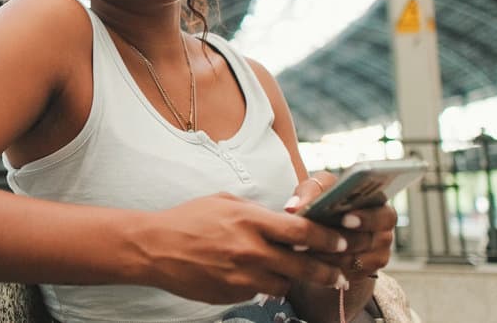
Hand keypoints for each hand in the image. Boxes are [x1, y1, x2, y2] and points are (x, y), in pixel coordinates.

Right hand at [142, 192, 348, 303]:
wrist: (155, 248)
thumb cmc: (188, 220)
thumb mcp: (224, 202)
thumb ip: (256, 211)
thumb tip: (285, 217)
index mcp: (250, 221)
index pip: (302, 230)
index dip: (327, 237)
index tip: (342, 240)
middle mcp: (250, 250)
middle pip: (303, 264)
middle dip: (327, 270)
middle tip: (339, 273)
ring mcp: (241, 276)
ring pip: (284, 283)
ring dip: (290, 278)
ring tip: (290, 272)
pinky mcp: (232, 294)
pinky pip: (259, 292)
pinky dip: (262, 285)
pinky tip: (253, 276)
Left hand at [284, 174, 396, 280]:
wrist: (325, 230)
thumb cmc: (325, 202)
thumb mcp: (317, 190)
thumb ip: (309, 192)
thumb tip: (293, 208)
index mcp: (379, 206)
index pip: (384, 214)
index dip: (366, 218)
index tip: (345, 219)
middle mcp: (383, 231)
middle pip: (369, 240)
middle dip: (341, 240)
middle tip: (316, 238)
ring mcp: (377, 253)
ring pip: (355, 260)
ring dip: (328, 255)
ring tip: (304, 249)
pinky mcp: (366, 271)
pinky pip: (348, 274)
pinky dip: (329, 268)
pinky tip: (310, 262)